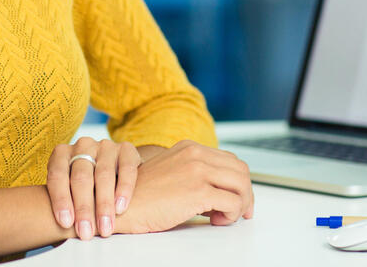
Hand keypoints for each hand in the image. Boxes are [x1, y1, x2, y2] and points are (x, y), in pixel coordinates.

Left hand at [46, 137, 141, 240]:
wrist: (114, 171)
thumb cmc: (84, 188)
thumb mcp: (69, 189)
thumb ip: (66, 201)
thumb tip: (64, 226)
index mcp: (62, 153)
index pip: (57, 174)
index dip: (60, 199)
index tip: (65, 223)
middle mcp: (83, 145)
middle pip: (81, 177)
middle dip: (83, 208)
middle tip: (85, 232)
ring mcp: (105, 146)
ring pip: (104, 174)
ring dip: (103, 204)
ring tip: (104, 228)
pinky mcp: (126, 150)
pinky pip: (126, 169)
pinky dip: (124, 189)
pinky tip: (121, 208)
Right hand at [115, 140, 254, 233]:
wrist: (121, 204)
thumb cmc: (142, 194)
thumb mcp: (170, 171)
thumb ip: (192, 171)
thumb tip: (218, 188)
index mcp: (188, 147)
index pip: (229, 159)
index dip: (238, 181)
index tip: (236, 198)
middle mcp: (194, 154)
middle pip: (240, 170)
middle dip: (245, 193)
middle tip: (238, 211)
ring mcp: (197, 170)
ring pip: (242, 184)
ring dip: (240, 204)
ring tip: (223, 216)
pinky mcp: (198, 190)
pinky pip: (234, 203)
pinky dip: (231, 215)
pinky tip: (214, 220)